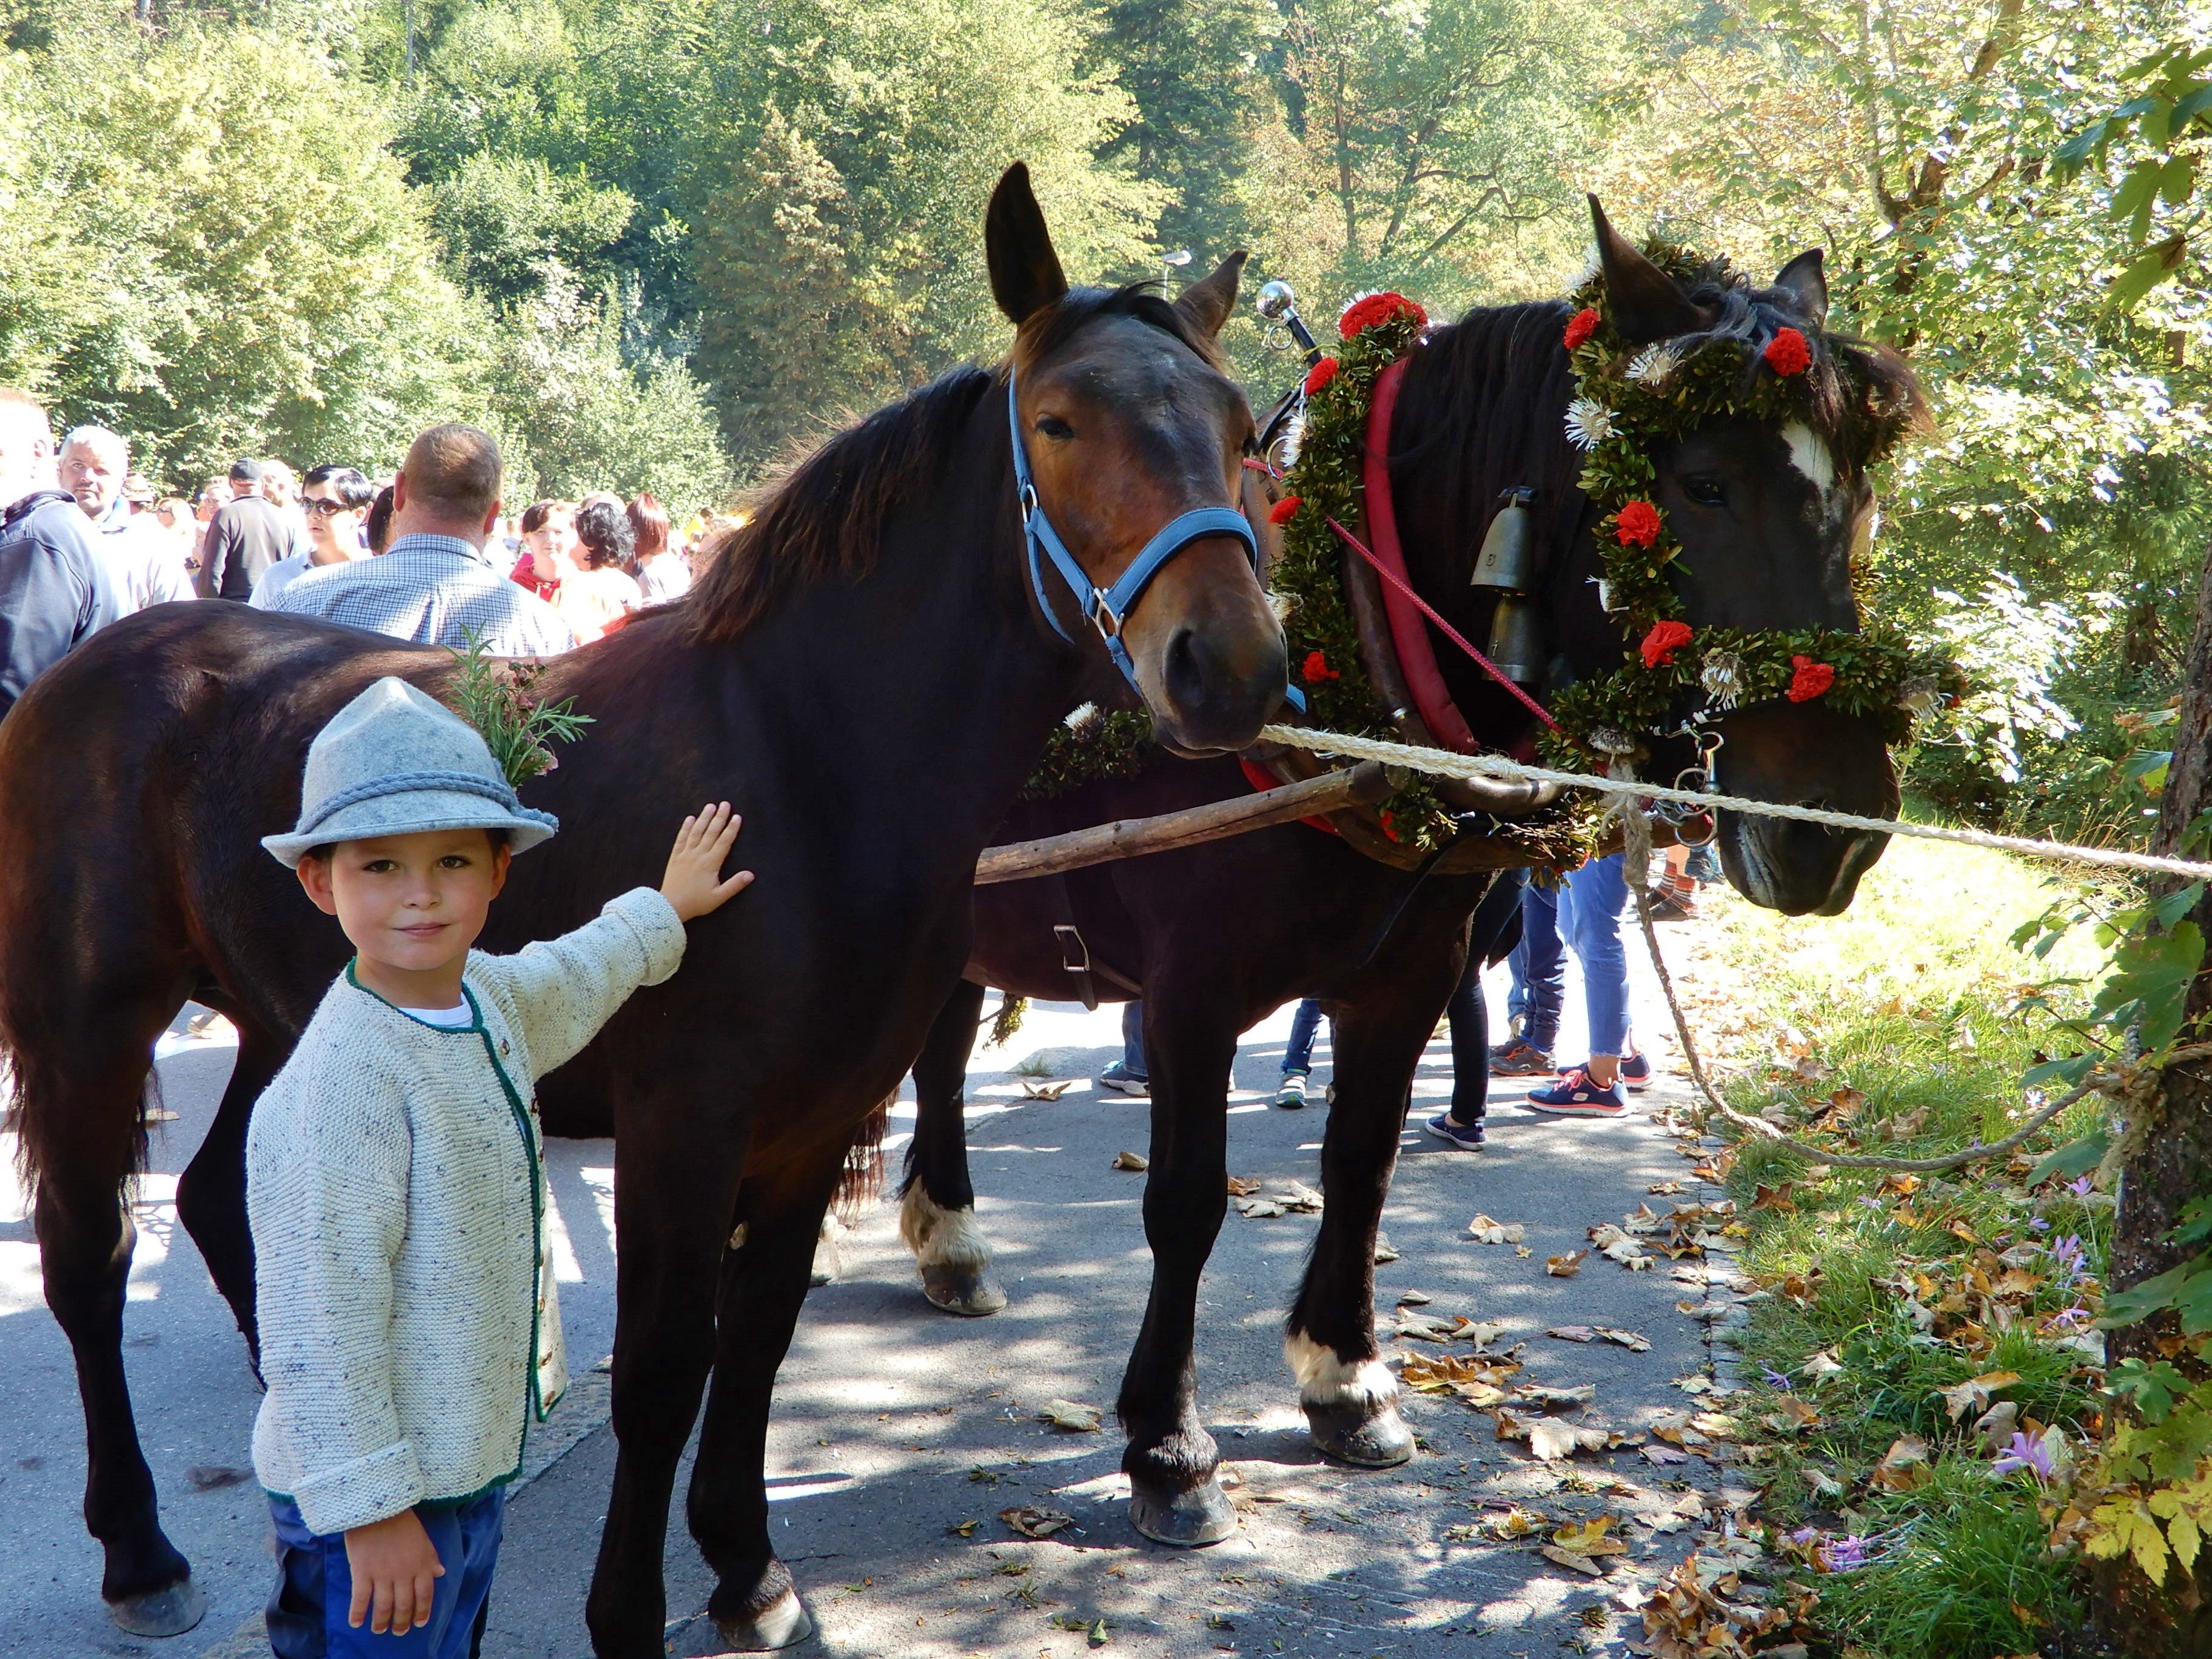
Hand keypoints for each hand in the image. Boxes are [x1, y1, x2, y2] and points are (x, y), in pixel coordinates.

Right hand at [343, 1509, 443, 1634]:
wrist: (378, 1507)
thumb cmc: (402, 1521)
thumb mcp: (423, 1538)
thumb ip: (431, 1558)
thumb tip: (440, 1573)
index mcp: (421, 1564)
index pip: (425, 1595)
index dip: (422, 1611)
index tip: (419, 1623)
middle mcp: (404, 1573)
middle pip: (404, 1604)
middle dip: (402, 1621)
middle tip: (398, 1631)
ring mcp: (382, 1574)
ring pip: (384, 1606)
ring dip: (381, 1621)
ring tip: (379, 1630)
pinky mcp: (362, 1572)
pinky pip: (361, 1598)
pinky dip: (358, 1613)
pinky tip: (356, 1623)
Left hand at [660, 802, 754, 920]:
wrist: (671, 905)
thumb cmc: (697, 902)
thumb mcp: (719, 897)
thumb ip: (735, 885)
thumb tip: (750, 874)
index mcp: (711, 863)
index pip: (724, 842)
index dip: (731, 829)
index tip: (737, 817)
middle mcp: (699, 855)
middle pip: (711, 832)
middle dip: (719, 817)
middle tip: (725, 804)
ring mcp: (686, 854)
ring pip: (696, 832)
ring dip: (704, 818)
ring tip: (710, 806)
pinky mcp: (675, 857)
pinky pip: (681, 839)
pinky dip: (685, 828)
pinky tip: (690, 818)